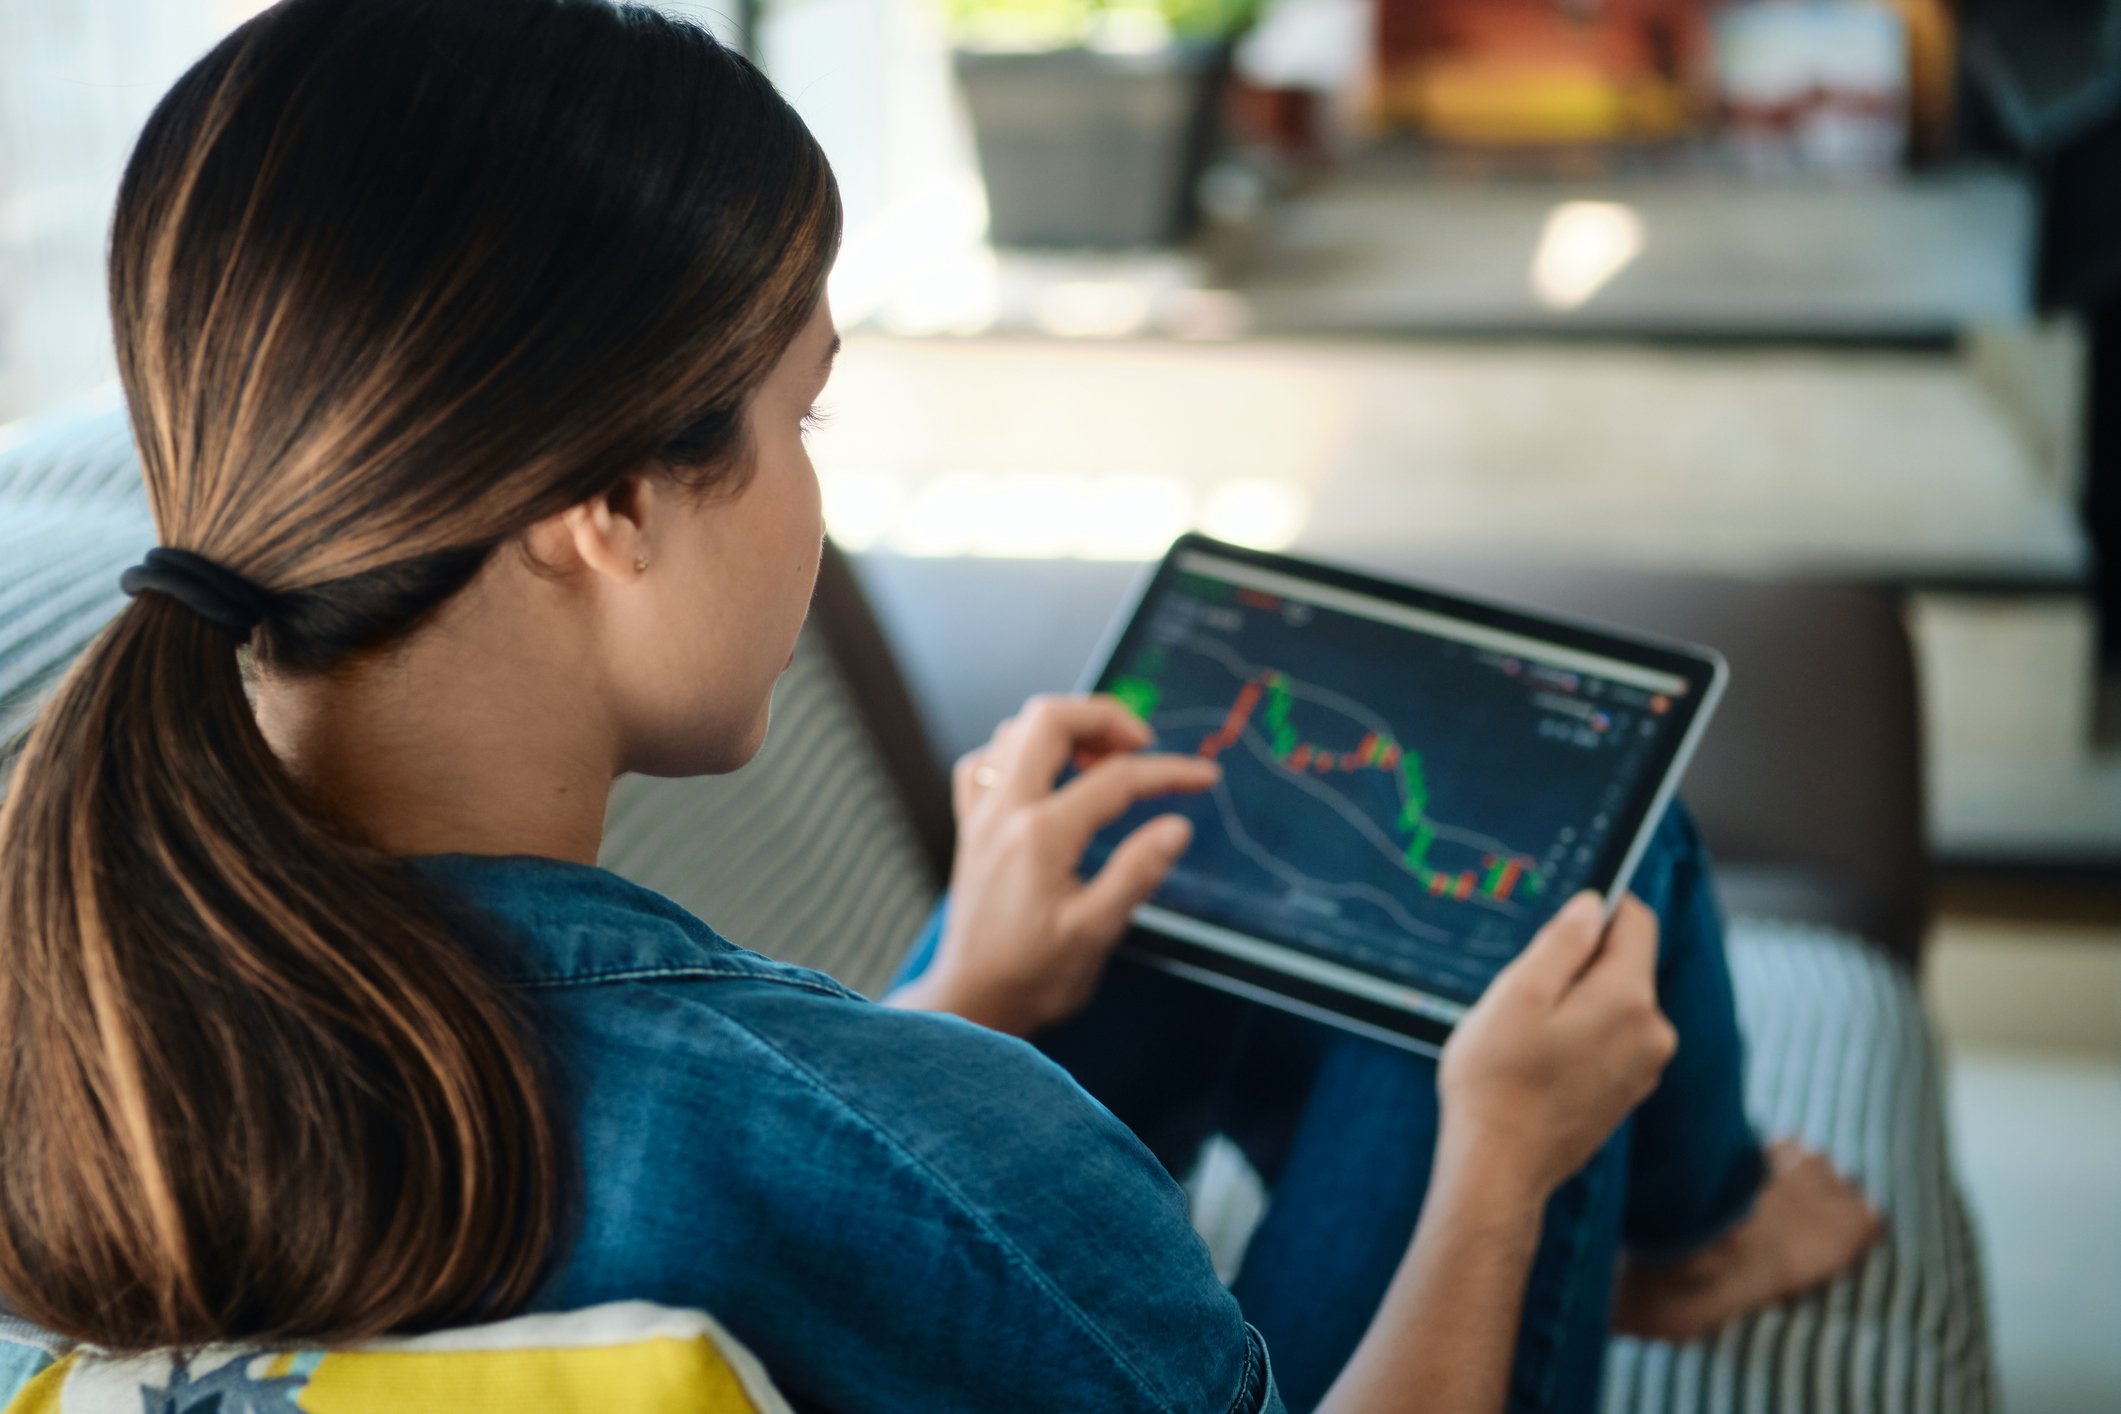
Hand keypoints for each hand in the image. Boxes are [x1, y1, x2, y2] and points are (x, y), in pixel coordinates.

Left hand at [902, 694, 1220, 1036]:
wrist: (972, 1003)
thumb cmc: (1033, 977)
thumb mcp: (1095, 934)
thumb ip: (1135, 874)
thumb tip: (1175, 826)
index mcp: (1041, 835)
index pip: (1116, 779)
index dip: (1168, 772)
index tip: (1204, 777)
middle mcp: (1005, 811)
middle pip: (1050, 720)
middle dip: (1105, 716)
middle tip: (1143, 745)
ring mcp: (981, 815)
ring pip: (1015, 731)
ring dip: (1064, 729)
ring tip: (1103, 758)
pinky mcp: (970, 828)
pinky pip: (985, 762)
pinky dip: (1019, 751)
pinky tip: (1046, 775)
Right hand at [1436, 892, 1675, 1205]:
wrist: (1498, 1171)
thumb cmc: (1497, 1081)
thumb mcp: (1518, 994)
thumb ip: (1563, 943)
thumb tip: (1593, 905)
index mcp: (1630, 999)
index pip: (1637, 922)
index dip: (1600, 906)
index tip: (1556, 917)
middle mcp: (1653, 1032)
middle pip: (1624, 965)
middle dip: (1577, 963)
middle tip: (1522, 990)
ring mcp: (1644, 1068)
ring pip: (1614, 1004)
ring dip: (1574, 1003)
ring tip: (1524, 1034)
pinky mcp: (1627, 1094)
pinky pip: (1609, 1041)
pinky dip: (1578, 1037)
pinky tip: (1537, 1062)